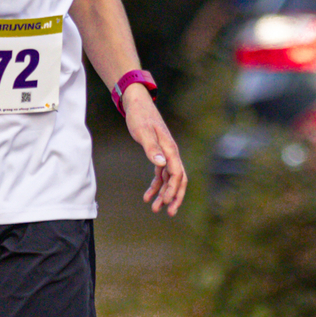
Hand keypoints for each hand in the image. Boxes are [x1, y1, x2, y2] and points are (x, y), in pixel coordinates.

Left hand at [122, 89, 185, 214]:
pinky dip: (156, 185)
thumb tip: (162, 164)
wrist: (137, 104)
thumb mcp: (143, 132)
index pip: (177, 173)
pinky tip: (147, 195)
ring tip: (155, 208)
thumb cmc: (140, 116)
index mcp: (170, 149)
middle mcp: (171, 153)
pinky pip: (160, 174)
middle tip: (169, 213)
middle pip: (178, 179)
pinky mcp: (158, 154)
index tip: (165, 202)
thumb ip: (152, 148)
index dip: (173, 189)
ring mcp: (165, 154)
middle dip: (174, 197)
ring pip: (169, 179)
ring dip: (164, 194)